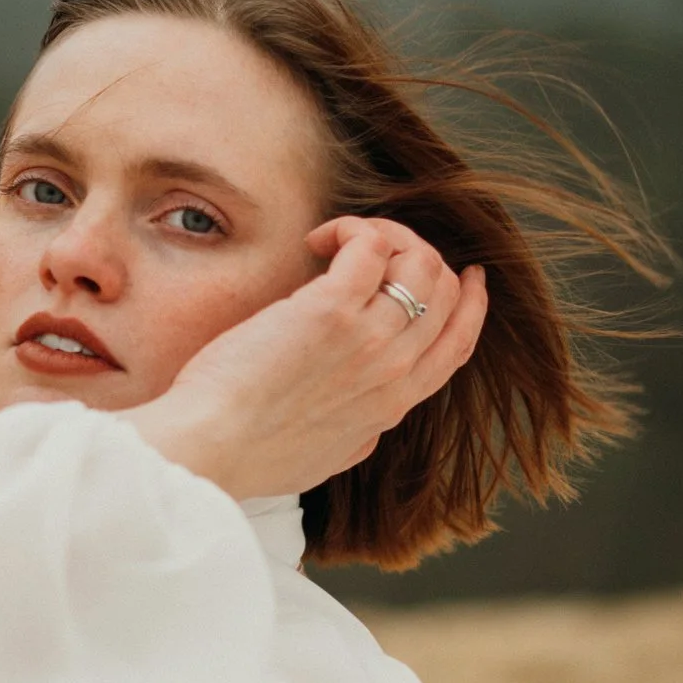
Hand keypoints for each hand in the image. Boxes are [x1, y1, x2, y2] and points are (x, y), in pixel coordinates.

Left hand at [123, 216, 487, 498]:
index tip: (466, 275)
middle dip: (416, 254)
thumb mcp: (330, 455)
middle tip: (373, 244)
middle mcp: (394, 369)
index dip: (468, 301)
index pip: (457, 342)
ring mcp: (368, 338)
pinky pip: (370, 243)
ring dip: (385, 234)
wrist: (213, 451)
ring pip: (418, 261)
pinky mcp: (330, 310)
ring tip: (337, 241)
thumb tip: (374, 421)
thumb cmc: (251, 454)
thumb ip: (361, 431)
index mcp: (394, 403)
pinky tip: (318, 239)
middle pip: (442, 291)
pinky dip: (351, 228)